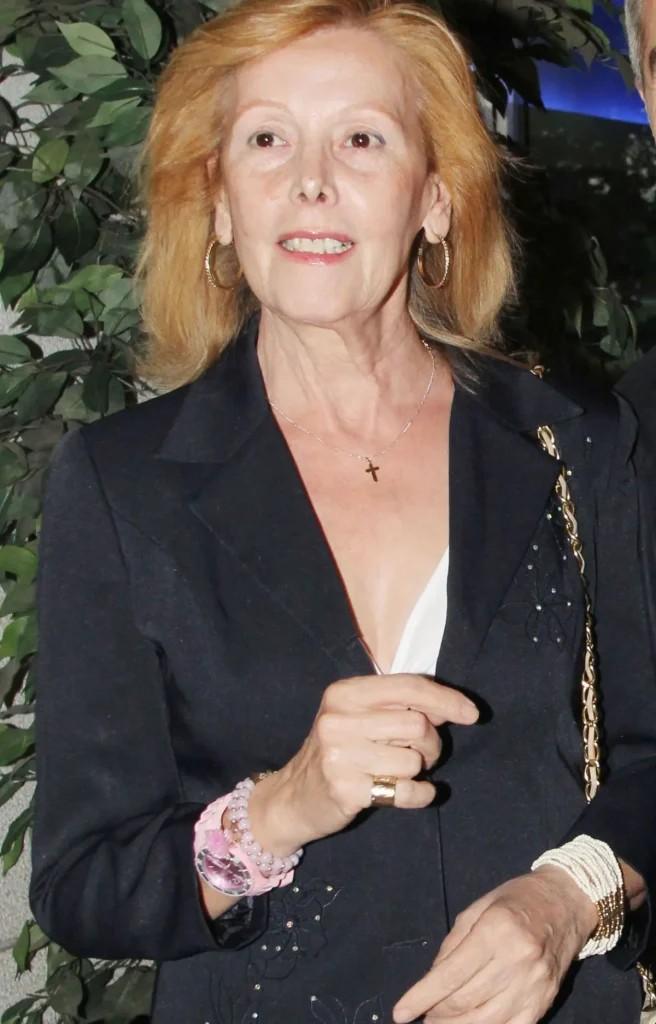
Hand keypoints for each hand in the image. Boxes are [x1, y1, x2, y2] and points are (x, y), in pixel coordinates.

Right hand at [249, 673, 477, 854]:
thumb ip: (399, 706)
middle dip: (431, 744)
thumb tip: (453, 706)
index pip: (408, 687)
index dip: (446, 698)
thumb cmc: (337, 752)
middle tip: (420, 755)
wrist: (293, 798)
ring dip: (419, 771)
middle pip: (417, 725)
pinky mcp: (346, 791)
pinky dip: (419, 794)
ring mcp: (339, 757)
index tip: (472, 714)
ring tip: (398, 773)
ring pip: (413, 761)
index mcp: (343, 693)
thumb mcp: (357, 717)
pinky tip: (408, 792)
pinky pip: (407, 791)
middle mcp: (338, 720)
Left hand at [393, 867, 597, 1023]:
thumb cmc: (516, 899)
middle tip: (421, 1016)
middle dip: (436, 1013)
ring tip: (438, 1023)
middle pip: (465, 1001)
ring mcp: (534, 985)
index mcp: (495, 931)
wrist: (567, 903)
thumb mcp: (478, 908)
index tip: (400, 1013)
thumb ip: (453, 944)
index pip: (451, 975)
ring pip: (485, 1021)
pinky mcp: (544, 1001)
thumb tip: (431, 981)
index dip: (421, 997)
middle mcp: (516, 960)